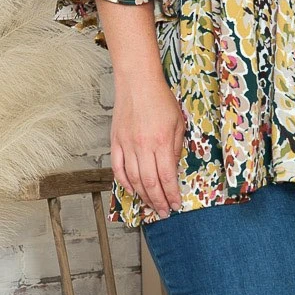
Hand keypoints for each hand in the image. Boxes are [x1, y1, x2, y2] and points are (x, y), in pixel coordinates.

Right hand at [110, 74, 186, 217]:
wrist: (137, 82)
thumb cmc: (160, 99)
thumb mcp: (178, 122)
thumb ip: (176, 147)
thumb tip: (173, 168)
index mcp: (161, 141)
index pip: (166, 176)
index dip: (171, 194)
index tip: (176, 204)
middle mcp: (142, 146)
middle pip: (150, 183)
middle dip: (158, 201)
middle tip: (164, 211)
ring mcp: (126, 145)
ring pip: (133, 179)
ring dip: (143, 196)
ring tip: (151, 205)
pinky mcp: (115, 142)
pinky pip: (118, 169)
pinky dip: (124, 183)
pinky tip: (132, 190)